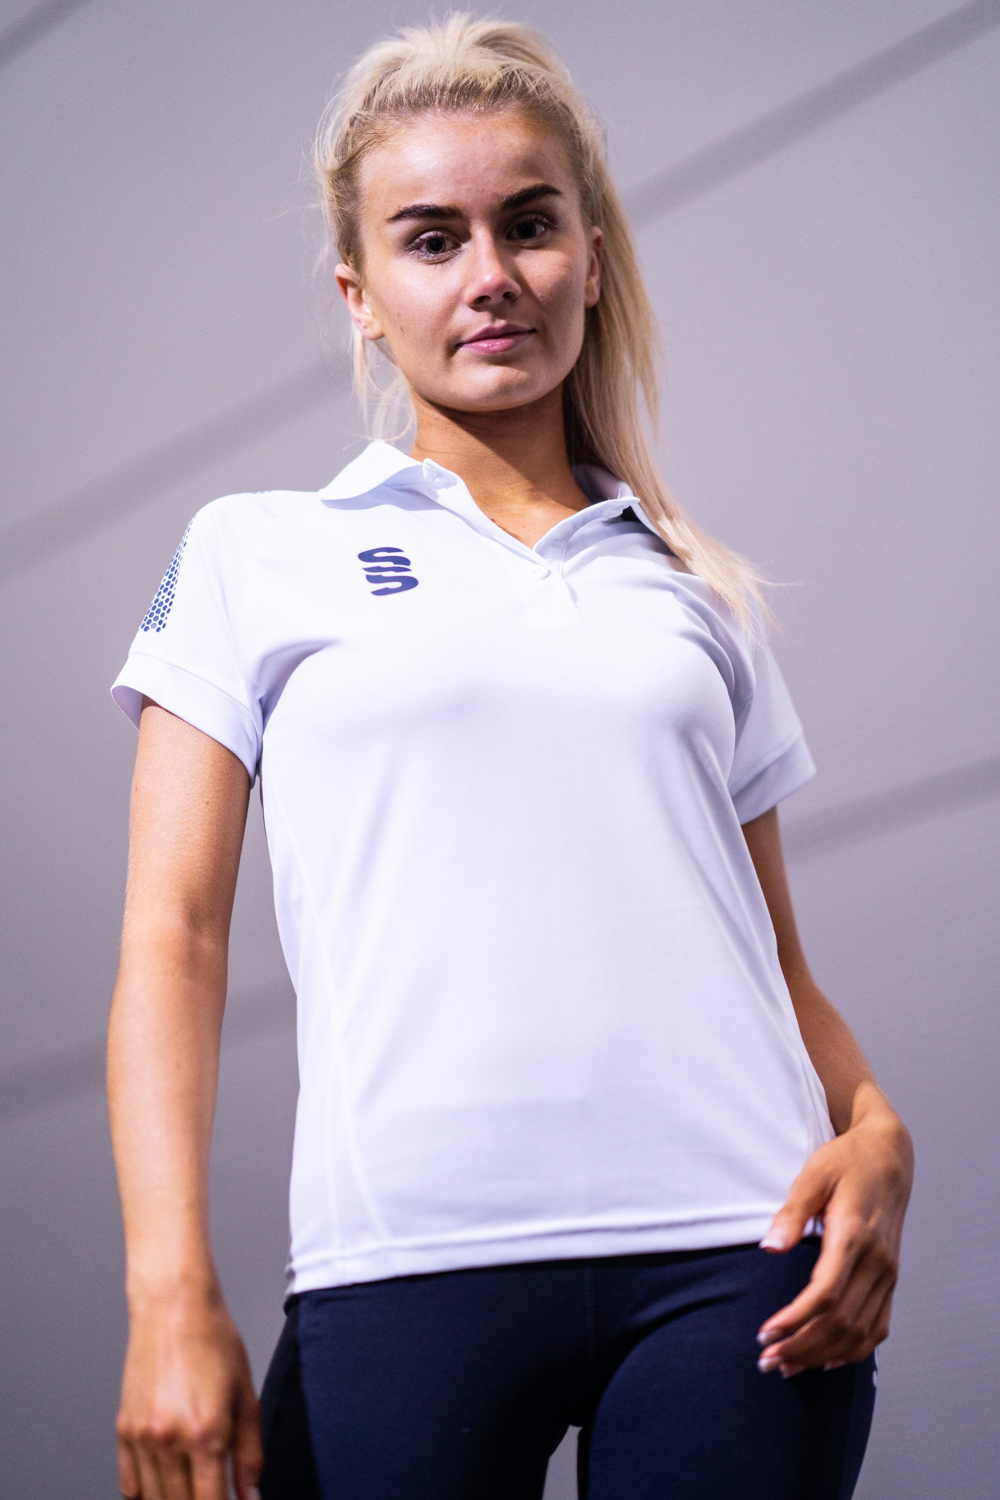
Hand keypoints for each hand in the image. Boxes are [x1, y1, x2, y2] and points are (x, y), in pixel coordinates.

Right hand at [116, 1290, 261, 1499]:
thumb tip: (250, 1496)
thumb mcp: (246, 1394)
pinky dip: (146, 1495)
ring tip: (192, 1490)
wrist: (173, 1306)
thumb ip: (250, 1453)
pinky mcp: (123, 1431)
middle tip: (213, 1493)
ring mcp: (142, 1437)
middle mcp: (170, 1440)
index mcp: (207, 1432)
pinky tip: (163, 1489)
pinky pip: (130, 1485)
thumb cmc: (214, 1340)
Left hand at [755, 1088, 912, 1377]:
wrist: (889, 1155)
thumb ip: (792, 1213)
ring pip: (860, 1332)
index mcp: (854, 1236)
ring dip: (823, 1354)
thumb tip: (769, 1247)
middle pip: (841, 1322)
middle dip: (802, 1347)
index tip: (765, 1334)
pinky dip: (855, 1350)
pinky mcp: (891, 1277)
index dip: (795, 1321)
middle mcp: (877, 1262)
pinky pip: (879, 1325)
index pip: (825, 1295)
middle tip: (767, 1361)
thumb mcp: (813, 1175)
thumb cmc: (846, 1161)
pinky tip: (828, 1359)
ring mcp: (888, 1272)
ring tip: (788, 1366)